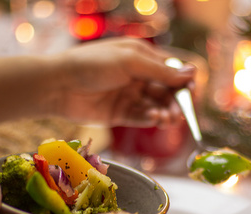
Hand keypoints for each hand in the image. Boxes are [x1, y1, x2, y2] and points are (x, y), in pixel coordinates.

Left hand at [54, 37, 195, 127]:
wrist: (59, 85)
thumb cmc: (92, 64)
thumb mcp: (130, 61)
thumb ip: (161, 70)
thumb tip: (192, 73)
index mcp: (141, 57)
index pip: (171, 70)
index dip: (184, 82)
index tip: (192, 94)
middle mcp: (137, 76)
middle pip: (166, 91)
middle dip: (176, 102)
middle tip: (180, 113)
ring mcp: (128, 95)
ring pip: (156, 106)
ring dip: (165, 113)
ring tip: (167, 119)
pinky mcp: (119, 114)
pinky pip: (141, 118)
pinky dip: (151, 119)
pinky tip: (155, 119)